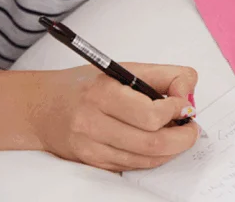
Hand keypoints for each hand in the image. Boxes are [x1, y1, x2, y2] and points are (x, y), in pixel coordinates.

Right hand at [0, 63, 200, 171]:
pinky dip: (154, 157)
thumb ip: (166, 76)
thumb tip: (189, 97)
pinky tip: (157, 144)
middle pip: (152, 142)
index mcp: (103, 93)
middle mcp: (93, 122)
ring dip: (171, 149)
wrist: (42, 108)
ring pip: (146, 159)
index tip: (182, 104)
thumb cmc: (90, 85)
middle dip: (182, 138)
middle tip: (191, 128)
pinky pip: (134, 166)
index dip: (176, 110)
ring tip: (178, 135)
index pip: (151, 114)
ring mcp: (91, 147)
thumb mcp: (127, 68)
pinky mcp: (92, 163)